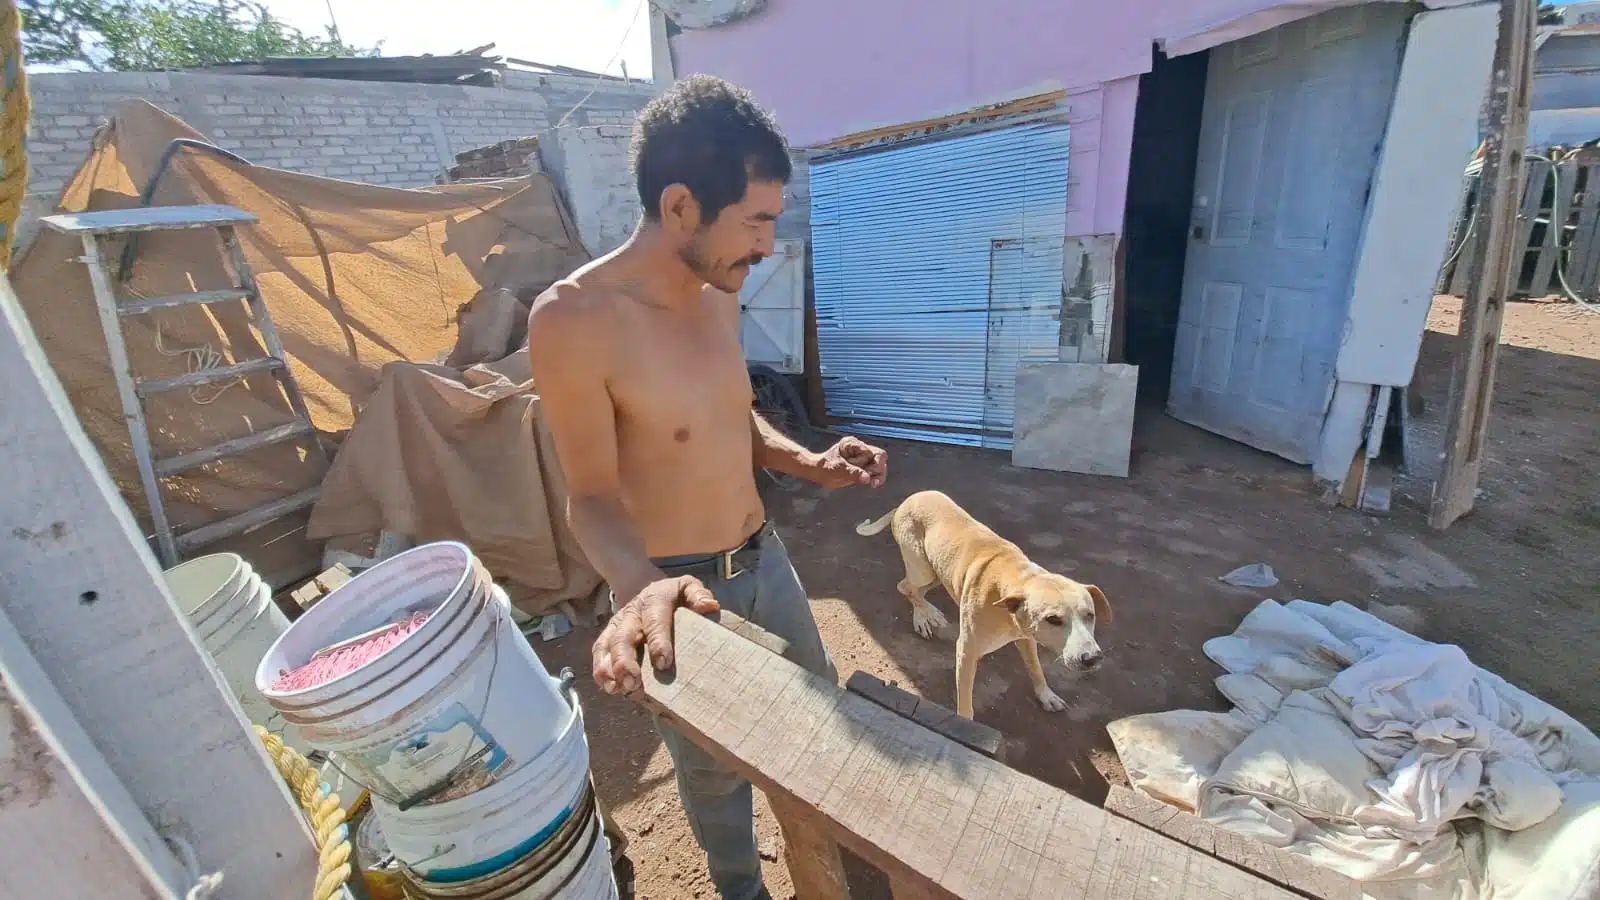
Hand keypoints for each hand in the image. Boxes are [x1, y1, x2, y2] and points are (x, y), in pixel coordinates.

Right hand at [591, 576, 719, 693]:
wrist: (647, 588)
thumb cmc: (674, 596)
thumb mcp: (688, 587)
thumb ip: (697, 595)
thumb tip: (709, 607)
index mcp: (654, 599)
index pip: (654, 620)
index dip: (657, 641)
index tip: (663, 663)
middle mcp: (632, 612)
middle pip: (623, 636)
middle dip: (625, 661)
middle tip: (632, 682)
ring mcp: (617, 624)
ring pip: (607, 646)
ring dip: (609, 668)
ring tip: (617, 689)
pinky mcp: (608, 636)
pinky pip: (599, 652)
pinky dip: (601, 671)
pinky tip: (609, 688)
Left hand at [810, 436, 887, 488]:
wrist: (819, 473)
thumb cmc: (825, 468)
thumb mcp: (837, 470)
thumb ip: (853, 473)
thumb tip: (867, 478)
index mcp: (852, 444)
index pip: (872, 452)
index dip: (871, 465)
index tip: (865, 475)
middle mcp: (860, 448)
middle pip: (880, 457)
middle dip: (876, 470)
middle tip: (868, 480)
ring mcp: (863, 457)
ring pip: (881, 465)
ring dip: (877, 476)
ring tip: (870, 483)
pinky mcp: (864, 466)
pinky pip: (877, 472)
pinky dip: (876, 479)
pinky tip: (871, 484)